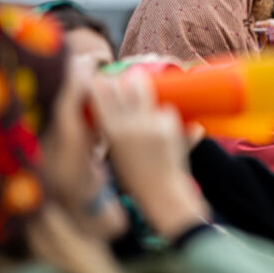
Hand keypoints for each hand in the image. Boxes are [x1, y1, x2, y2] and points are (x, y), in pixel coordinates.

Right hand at [88, 73, 205, 239]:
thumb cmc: (134, 176)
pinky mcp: (171, 126)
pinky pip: (166, 108)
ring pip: (148, 91)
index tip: (104, 80)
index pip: (102, 92)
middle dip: (129, 80)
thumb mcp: (114, 151)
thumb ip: (114, 128)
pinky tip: (163, 123)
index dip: (102, 82)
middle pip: (129, 83)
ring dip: (147, 89)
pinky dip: (164, 113)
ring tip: (146, 93)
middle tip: (131, 82)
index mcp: (112, 131)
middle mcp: (131, 123)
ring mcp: (153, 123)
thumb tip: (114, 107)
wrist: (161, 192)